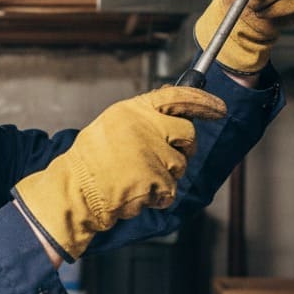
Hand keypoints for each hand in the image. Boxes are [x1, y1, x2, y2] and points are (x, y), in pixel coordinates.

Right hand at [13, 86, 226, 260]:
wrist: (73, 192)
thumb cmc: (89, 163)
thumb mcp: (112, 127)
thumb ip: (143, 121)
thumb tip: (176, 122)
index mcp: (133, 110)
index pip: (179, 96)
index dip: (204, 101)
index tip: (220, 109)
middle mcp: (146, 126)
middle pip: (188, 133)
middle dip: (185, 149)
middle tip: (169, 160)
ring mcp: (151, 153)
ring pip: (180, 165)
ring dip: (165, 177)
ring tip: (136, 179)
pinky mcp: (154, 179)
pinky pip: (170, 190)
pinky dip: (157, 197)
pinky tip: (136, 194)